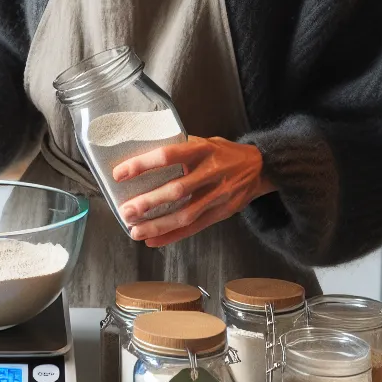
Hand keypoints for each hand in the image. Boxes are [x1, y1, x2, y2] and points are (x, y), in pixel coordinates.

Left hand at [112, 136, 273, 247]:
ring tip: (135, 231)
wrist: (261, 168)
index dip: (143, 164)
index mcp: (203, 149)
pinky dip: (172, 236)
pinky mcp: (222, 212)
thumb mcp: (205, 142)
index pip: (169, 155)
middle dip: (148, 203)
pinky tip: (153, 240)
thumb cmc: (224, 153)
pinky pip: (195, 227)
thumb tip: (141, 157)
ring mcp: (219, 194)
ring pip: (186, 214)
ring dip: (158, 225)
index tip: (120, 173)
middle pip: (177, 190)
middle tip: (125, 211)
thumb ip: (180, 150)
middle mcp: (211, 172)